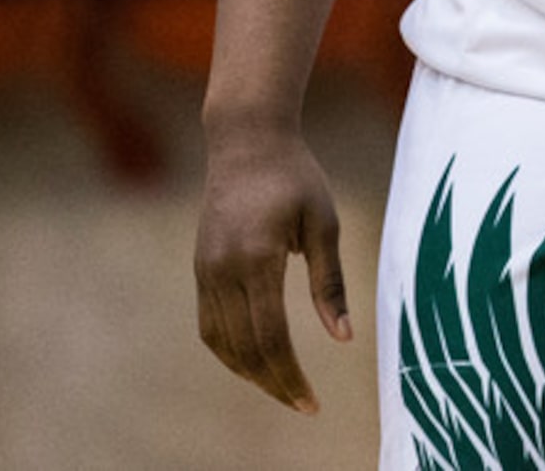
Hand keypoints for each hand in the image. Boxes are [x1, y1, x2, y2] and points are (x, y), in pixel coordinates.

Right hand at [195, 122, 353, 412]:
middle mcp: (223, 270)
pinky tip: (255, 360)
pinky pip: (210, 325)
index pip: (270, 337)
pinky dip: (231, 351)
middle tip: (303, 404)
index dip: (290, 376)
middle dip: (273, 383)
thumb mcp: (325, 222)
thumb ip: (329, 282)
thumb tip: (345, 338)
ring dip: (249, 373)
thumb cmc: (297, 176)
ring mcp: (205, 271)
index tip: (312, 402)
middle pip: (244, 349)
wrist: (247, 141)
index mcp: (257, 258)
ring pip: (221, 343)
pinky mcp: (200, 269)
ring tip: (282, 388)